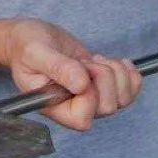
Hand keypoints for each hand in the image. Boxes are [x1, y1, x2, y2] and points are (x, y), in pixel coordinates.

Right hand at [0, 19, 141, 130]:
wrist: (32, 39)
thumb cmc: (26, 46)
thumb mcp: (36, 52)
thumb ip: (57, 67)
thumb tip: (81, 84)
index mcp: (54, 107)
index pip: (83, 118)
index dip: (89, 95)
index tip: (79, 69)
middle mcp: (74, 107)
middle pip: (108, 107)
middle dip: (103, 76)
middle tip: (84, 62)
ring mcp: (91, 99)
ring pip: (123, 99)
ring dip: (116, 72)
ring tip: (94, 60)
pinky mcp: (103, 88)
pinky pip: (131, 90)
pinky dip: (128, 72)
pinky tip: (112, 60)